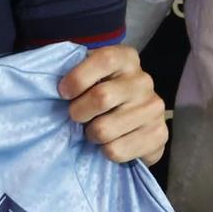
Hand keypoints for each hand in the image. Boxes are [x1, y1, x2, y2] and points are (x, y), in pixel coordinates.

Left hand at [58, 45, 166, 166]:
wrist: (135, 122)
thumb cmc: (101, 95)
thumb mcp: (90, 76)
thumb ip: (74, 72)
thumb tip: (53, 84)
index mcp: (126, 59)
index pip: (104, 60)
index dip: (79, 77)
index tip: (64, 92)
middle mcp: (144, 80)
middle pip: (101, 97)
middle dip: (79, 113)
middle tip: (78, 117)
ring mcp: (154, 108)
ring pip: (104, 129)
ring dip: (91, 135)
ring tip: (96, 131)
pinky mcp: (159, 135)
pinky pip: (116, 150)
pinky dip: (105, 152)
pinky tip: (112, 142)